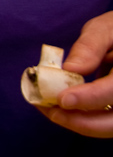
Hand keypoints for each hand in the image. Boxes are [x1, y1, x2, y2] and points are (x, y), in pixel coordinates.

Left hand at [38, 12, 112, 137]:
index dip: (89, 98)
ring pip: (109, 127)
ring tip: (49, 110)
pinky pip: (106, 122)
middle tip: (50, 111)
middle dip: (81, 122)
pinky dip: (83, 120)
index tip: (62, 99)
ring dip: (79, 123)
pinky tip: (61, 108)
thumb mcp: (106, 29)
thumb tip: (70, 68)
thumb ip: (90, 47)